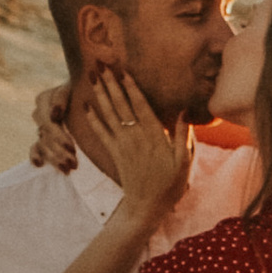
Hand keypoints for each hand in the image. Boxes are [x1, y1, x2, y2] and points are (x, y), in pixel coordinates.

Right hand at [28, 83, 76, 173]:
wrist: (87, 95)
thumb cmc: (84, 89)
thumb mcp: (77, 88)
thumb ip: (62, 97)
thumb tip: (54, 115)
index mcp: (45, 98)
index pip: (49, 120)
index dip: (59, 135)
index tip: (72, 147)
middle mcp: (40, 112)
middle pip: (47, 134)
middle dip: (60, 149)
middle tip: (74, 162)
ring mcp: (41, 126)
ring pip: (44, 144)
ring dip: (55, 157)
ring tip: (68, 169)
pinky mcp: (43, 139)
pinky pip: (35, 148)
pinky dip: (35, 156)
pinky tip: (39, 164)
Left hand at [89, 67, 194, 219]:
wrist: (147, 207)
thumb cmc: (170, 184)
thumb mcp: (185, 162)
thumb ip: (184, 136)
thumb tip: (184, 112)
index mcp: (155, 136)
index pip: (141, 106)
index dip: (131, 87)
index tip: (123, 70)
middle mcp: (136, 137)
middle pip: (121, 105)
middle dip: (110, 84)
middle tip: (101, 65)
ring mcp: (123, 145)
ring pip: (109, 115)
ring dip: (100, 95)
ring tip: (92, 77)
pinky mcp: (114, 154)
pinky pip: (101, 133)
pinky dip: (93, 119)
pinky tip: (86, 106)